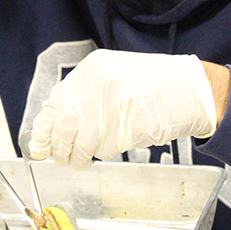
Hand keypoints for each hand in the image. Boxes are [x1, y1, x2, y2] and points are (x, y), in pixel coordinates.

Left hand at [29, 50, 219, 170]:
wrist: (191, 90)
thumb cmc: (151, 86)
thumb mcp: (111, 77)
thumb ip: (83, 96)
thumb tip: (54, 126)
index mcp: (92, 70)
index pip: (55, 103)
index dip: (43, 129)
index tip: (39, 146)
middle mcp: (99, 85)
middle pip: (64, 126)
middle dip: (59, 149)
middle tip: (61, 158)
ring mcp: (115, 106)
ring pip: (82, 143)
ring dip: (78, 157)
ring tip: (83, 159)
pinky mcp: (129, 127)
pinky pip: (105, 150)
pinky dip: (104, 154)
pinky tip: (113, 145)